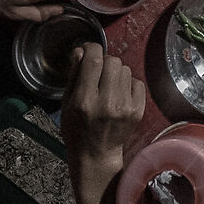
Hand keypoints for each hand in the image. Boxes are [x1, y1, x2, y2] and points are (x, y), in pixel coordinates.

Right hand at [61, 43, 144, 195]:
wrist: (97, 155)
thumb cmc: (76, 129)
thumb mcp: (66, 103)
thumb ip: (74, 75)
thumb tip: (81, 50)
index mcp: (85, 101)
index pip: (93, 60)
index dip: (91, 48)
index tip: (88, 50)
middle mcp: (107, 103)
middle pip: (112, 61)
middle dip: (103, 61)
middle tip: (97, 72)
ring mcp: (125, 107)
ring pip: (125, 69)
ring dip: (115, 72)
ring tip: (107, 86)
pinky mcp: (138, 111)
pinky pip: (136, 82)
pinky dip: (127, 84)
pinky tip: (118, 94)